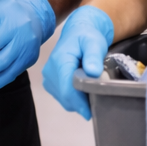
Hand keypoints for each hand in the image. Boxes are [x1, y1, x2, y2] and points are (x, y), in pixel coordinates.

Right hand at [41, 5, 113, 119]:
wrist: (78, 32)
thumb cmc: (87, 37)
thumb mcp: (94, 42)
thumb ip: (93, 55)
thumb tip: (93, 72)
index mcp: (60, 60)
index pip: (67, 88)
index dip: (78, 102)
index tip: (89, 113)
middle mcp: (49, 71)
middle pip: (65, 97)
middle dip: (81, 103)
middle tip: (98, 100)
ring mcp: (48, 78)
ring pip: (64, 99)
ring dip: (77, 101)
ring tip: (92, 93)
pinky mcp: (50, 83)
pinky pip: (62, 97)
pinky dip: (73, 99)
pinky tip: (84, 91)